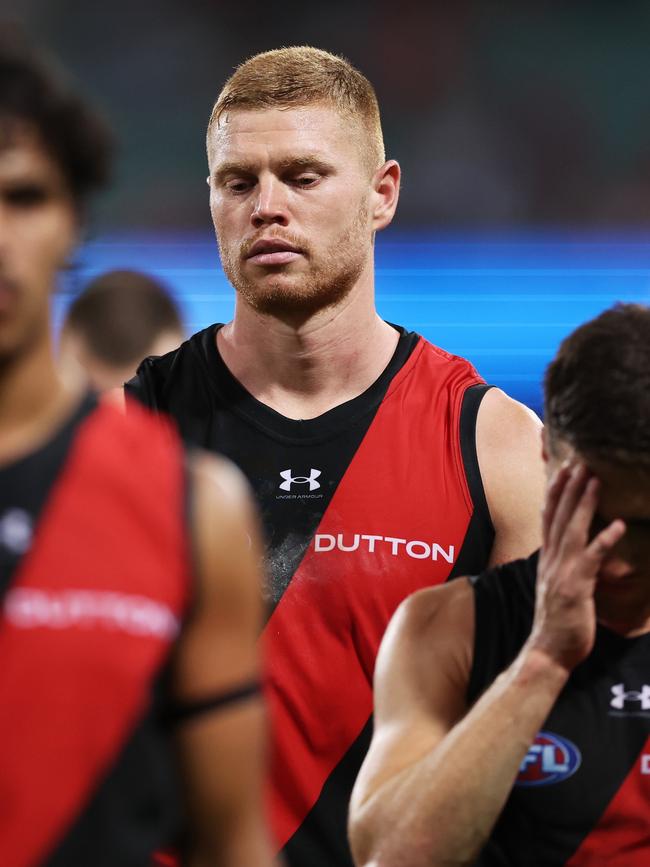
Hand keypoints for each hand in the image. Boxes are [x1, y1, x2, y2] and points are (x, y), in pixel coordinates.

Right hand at [527, 462, 625, 672]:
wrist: (548, 649)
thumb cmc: (558, 619)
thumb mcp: (558, 584)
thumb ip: (565, 563)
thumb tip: (577, 549)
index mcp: (547, 557)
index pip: (548, 516)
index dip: (555, 491)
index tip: (563, 469)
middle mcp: (551, 559)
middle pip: (558, 516)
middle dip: (568, 488)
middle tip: (578, 462)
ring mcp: (561, 571)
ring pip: (571, 530)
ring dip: (584, 503)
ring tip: (595, 480)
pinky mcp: (576, 586)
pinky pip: (591, 558)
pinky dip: (603, 540)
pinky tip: (618, 525)